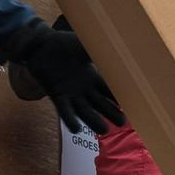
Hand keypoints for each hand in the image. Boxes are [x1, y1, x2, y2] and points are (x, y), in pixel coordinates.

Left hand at [7, 22, 123, 134]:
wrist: (41, 45)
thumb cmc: (64, 44)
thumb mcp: (85, 45)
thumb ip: (100, 50)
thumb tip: (120, 49)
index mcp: (93, 77)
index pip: (109, 91)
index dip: (119, 98)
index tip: (133, 105)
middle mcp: (83, 89)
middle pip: (100, 105)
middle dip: (111, 113)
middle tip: (122, 122)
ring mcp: (70, 94)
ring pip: (85, 111)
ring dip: (94, 121)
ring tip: (104, 130)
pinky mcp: (56, 95)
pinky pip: (64, 110)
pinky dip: (70, 119)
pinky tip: (77, 129)